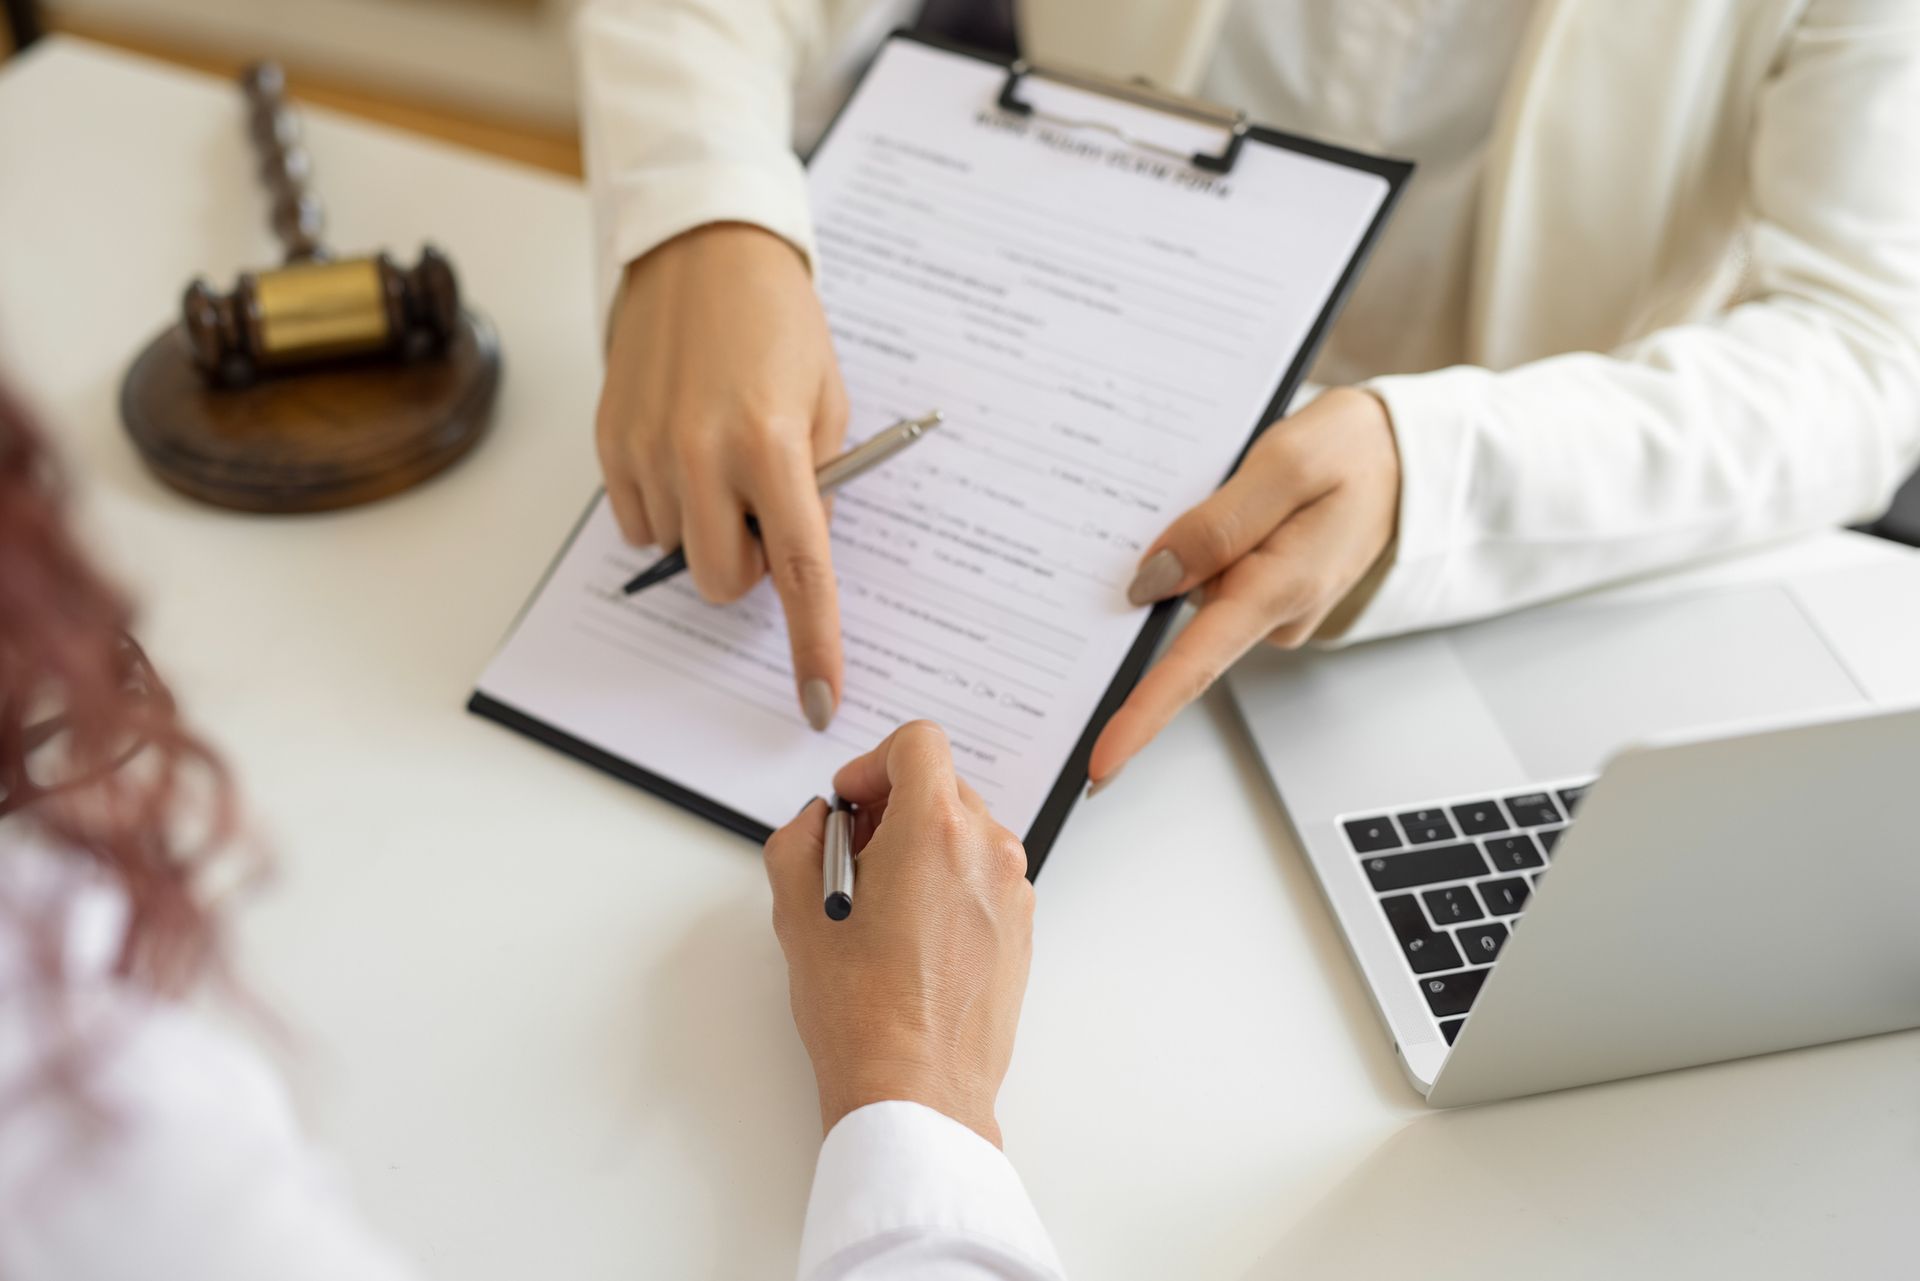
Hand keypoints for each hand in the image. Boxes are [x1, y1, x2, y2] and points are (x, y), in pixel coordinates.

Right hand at [596, 222, 849, 729]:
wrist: (701, 250)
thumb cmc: (778, 323)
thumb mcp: (826, 401)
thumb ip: (816, 485)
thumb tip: (791, 555)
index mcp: (772, 443)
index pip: (799, 571)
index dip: (812, 642)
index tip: (819, 699)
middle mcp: (701, 452)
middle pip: (721, 581)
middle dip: (747, 567)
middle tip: (763, 510)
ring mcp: (645, 449)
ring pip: (675, 553)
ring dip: (704, 528)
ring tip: (719, 455)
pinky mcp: (608, 441)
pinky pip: (636, 521)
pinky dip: (664, 507)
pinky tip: (680, 451)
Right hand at [764, 722, 1034, 1145]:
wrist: (918, 1092)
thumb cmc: (863, 1013)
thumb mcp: (798, 915)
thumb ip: (796, 843)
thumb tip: (815, 824)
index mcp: (936, 830)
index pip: (918, 743)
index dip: (873, 763)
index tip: (850, 804)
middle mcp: (987, 850)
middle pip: (942, 785)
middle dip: (891, 808)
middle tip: (851, 859)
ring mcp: (1013, 891)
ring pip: (965, 832)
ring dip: (921, 846)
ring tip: (879, 906)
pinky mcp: (1021, 929)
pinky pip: (983, 876)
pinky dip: (949, 883)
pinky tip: (911, 936)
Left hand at [1089, 388, 1400, 786]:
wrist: (1412, 454)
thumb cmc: (1357, 452)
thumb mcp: (1287, 461)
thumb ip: (1217, 522)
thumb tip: (1153, 578)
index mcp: (1281, 588)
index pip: (1196, 666)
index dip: (1143, 716)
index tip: (1102, 763)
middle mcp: (1276, 615)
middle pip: (1181, 628)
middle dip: (1152, 587)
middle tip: (1164, 500)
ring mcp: (1274, 611)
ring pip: (1197, 597)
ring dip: (1186, 553)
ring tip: (1221, 484)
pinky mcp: (1269, 597)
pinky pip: (1215, 582)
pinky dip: (1204, 551)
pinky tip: (1226, 509)